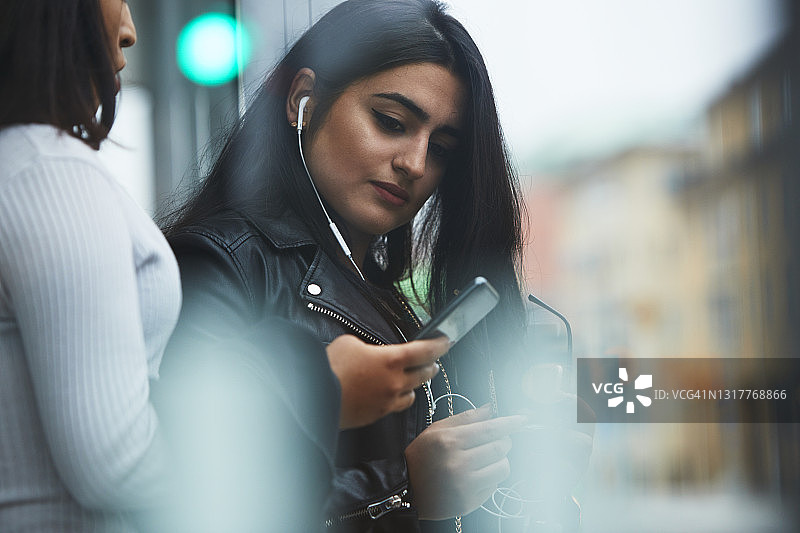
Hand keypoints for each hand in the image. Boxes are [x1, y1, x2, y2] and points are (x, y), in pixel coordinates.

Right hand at [326, 335, 448, 428]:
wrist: (315, 397)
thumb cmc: (331, 367)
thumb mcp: (349, 343)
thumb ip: (367, 346)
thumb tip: (369, 352)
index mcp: (391, 360)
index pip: (425, 351)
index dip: (439, 345)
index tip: (446, 342)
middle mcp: (395, 382)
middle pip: (424, 374)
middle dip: (431, 365)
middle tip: (433, 361)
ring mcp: (387, 401)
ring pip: (413, 394)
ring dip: (416, 385)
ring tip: (413, 380)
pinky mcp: (377, 415)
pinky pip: (396, 407)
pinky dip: (398, 399)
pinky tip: (393, 395)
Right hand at [404, 404, 526, 519]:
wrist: (404, 490)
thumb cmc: (420, 457)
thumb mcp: (436, 430)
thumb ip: (465, 418)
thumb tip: (490, 409)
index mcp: (448, 442)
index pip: (490, 429)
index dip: (510, 423)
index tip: (523, 419)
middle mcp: (457, 464)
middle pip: (500, 447)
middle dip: (504, 440)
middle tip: (496, 439)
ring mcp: (464, 486)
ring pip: (502, 467)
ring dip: (500, 460)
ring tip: (485, 458)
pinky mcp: (468, 503)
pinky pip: (494, 486)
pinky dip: (490, 477)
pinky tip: (475, 475)